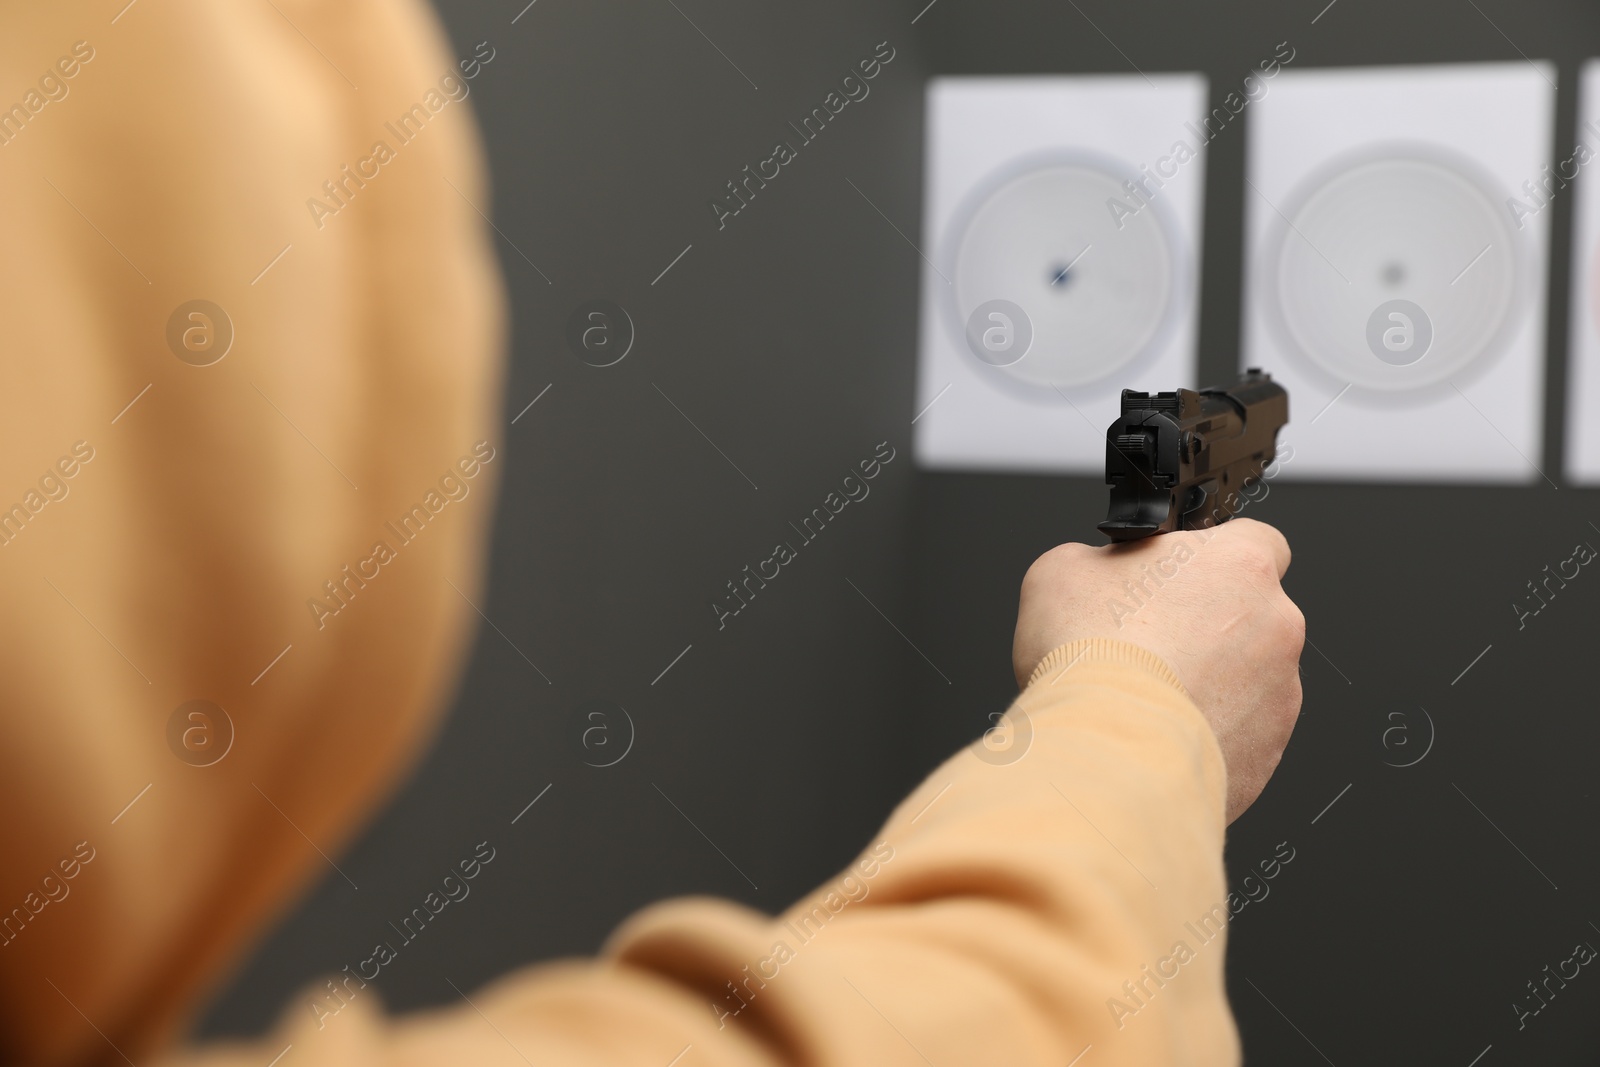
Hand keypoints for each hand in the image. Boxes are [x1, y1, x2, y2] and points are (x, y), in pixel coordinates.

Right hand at [1012, 518, 1304, 821]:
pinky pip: (1240, 734)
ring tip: (1147, 697)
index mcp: (1240, 563)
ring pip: (1248, 679)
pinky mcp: (1268, 751)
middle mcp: (1276, 624)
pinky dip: (1205, 732)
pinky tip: (1157, 733)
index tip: (1183, 576)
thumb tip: (1095, 574)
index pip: (1258, 540)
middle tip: (1150, 643)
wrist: (1107, 747)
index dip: (1215, 558)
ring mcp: (1280, 693)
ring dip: (1209, 683)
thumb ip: (1097, 560)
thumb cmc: (1093, 654)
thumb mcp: (1062, 570)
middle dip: (1207, 628)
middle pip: (1250, 615)